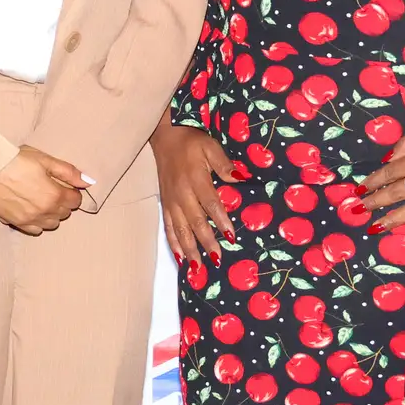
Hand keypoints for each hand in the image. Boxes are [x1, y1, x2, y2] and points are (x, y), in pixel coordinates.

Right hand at [0, 147, 89, 234]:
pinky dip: (38, 222)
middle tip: (52, 189)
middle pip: (65, 213)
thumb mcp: (44, 159)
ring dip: (52, 214)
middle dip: (63, 202)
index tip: (64, 185)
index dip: (72, 191)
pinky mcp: (17, 222)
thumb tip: (88, 181)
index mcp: (54, 195)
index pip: (76, 201)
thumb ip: (68, 172)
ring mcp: (30, 219)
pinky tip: (32, 210)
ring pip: (52, 223)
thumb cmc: (15, 160)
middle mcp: (44, 211)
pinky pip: (35, 230)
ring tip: (42, 200)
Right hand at [153, 122, 239, 263]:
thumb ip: (224, 164)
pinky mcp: (166, 203)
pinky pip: (169, 226)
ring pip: (180, 229)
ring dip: (189, 248)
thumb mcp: (210, 145)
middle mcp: (182, 193)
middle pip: (195, 221)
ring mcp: (172, 201)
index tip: (230, 237)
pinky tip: (180, 257)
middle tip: (217, 260)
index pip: (210, 203)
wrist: (164, 136)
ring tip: (197, 267)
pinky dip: (174, 243)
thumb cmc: (191, 141)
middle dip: (206, 242)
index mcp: (195, 179)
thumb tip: (240, 178)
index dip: (220, 220)